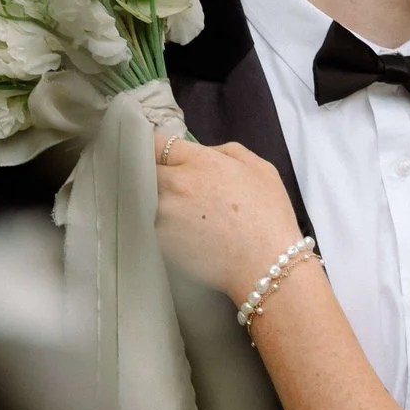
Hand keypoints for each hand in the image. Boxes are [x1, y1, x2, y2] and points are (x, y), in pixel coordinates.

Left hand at [152, 135, 304, 299]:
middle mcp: (176, 184)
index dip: (157, 150)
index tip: (162, 159)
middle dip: (150, 174)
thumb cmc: (270, 219)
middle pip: (141, 169)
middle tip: (168, 187)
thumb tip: (202, 150)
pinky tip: (177, 234)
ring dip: (149, 200)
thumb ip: (227, 151)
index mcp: (200, 162)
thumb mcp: (261, 169)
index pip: (156, 143)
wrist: (266, 266)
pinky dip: (154, 226)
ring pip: (140, 197)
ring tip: (173, 213)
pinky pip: (145, 225)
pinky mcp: (157, 240)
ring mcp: (163, 213)